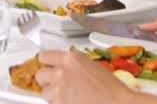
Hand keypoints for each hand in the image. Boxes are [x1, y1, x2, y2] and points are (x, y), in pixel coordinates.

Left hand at [35, 49, 156, 103]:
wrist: (117, 103)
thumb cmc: (110, 88)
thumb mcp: (90, 66)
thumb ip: (73, 65)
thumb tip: (63, 68)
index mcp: (70, 59)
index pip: (44, 56)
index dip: (46, 63)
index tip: (47, 66)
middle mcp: (61, 72)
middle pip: (40, 75)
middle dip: (46, 80)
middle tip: (55, 84)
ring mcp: (59, 90)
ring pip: (44, 92)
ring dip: (52, 95)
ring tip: (66, 97)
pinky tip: (70, 102)